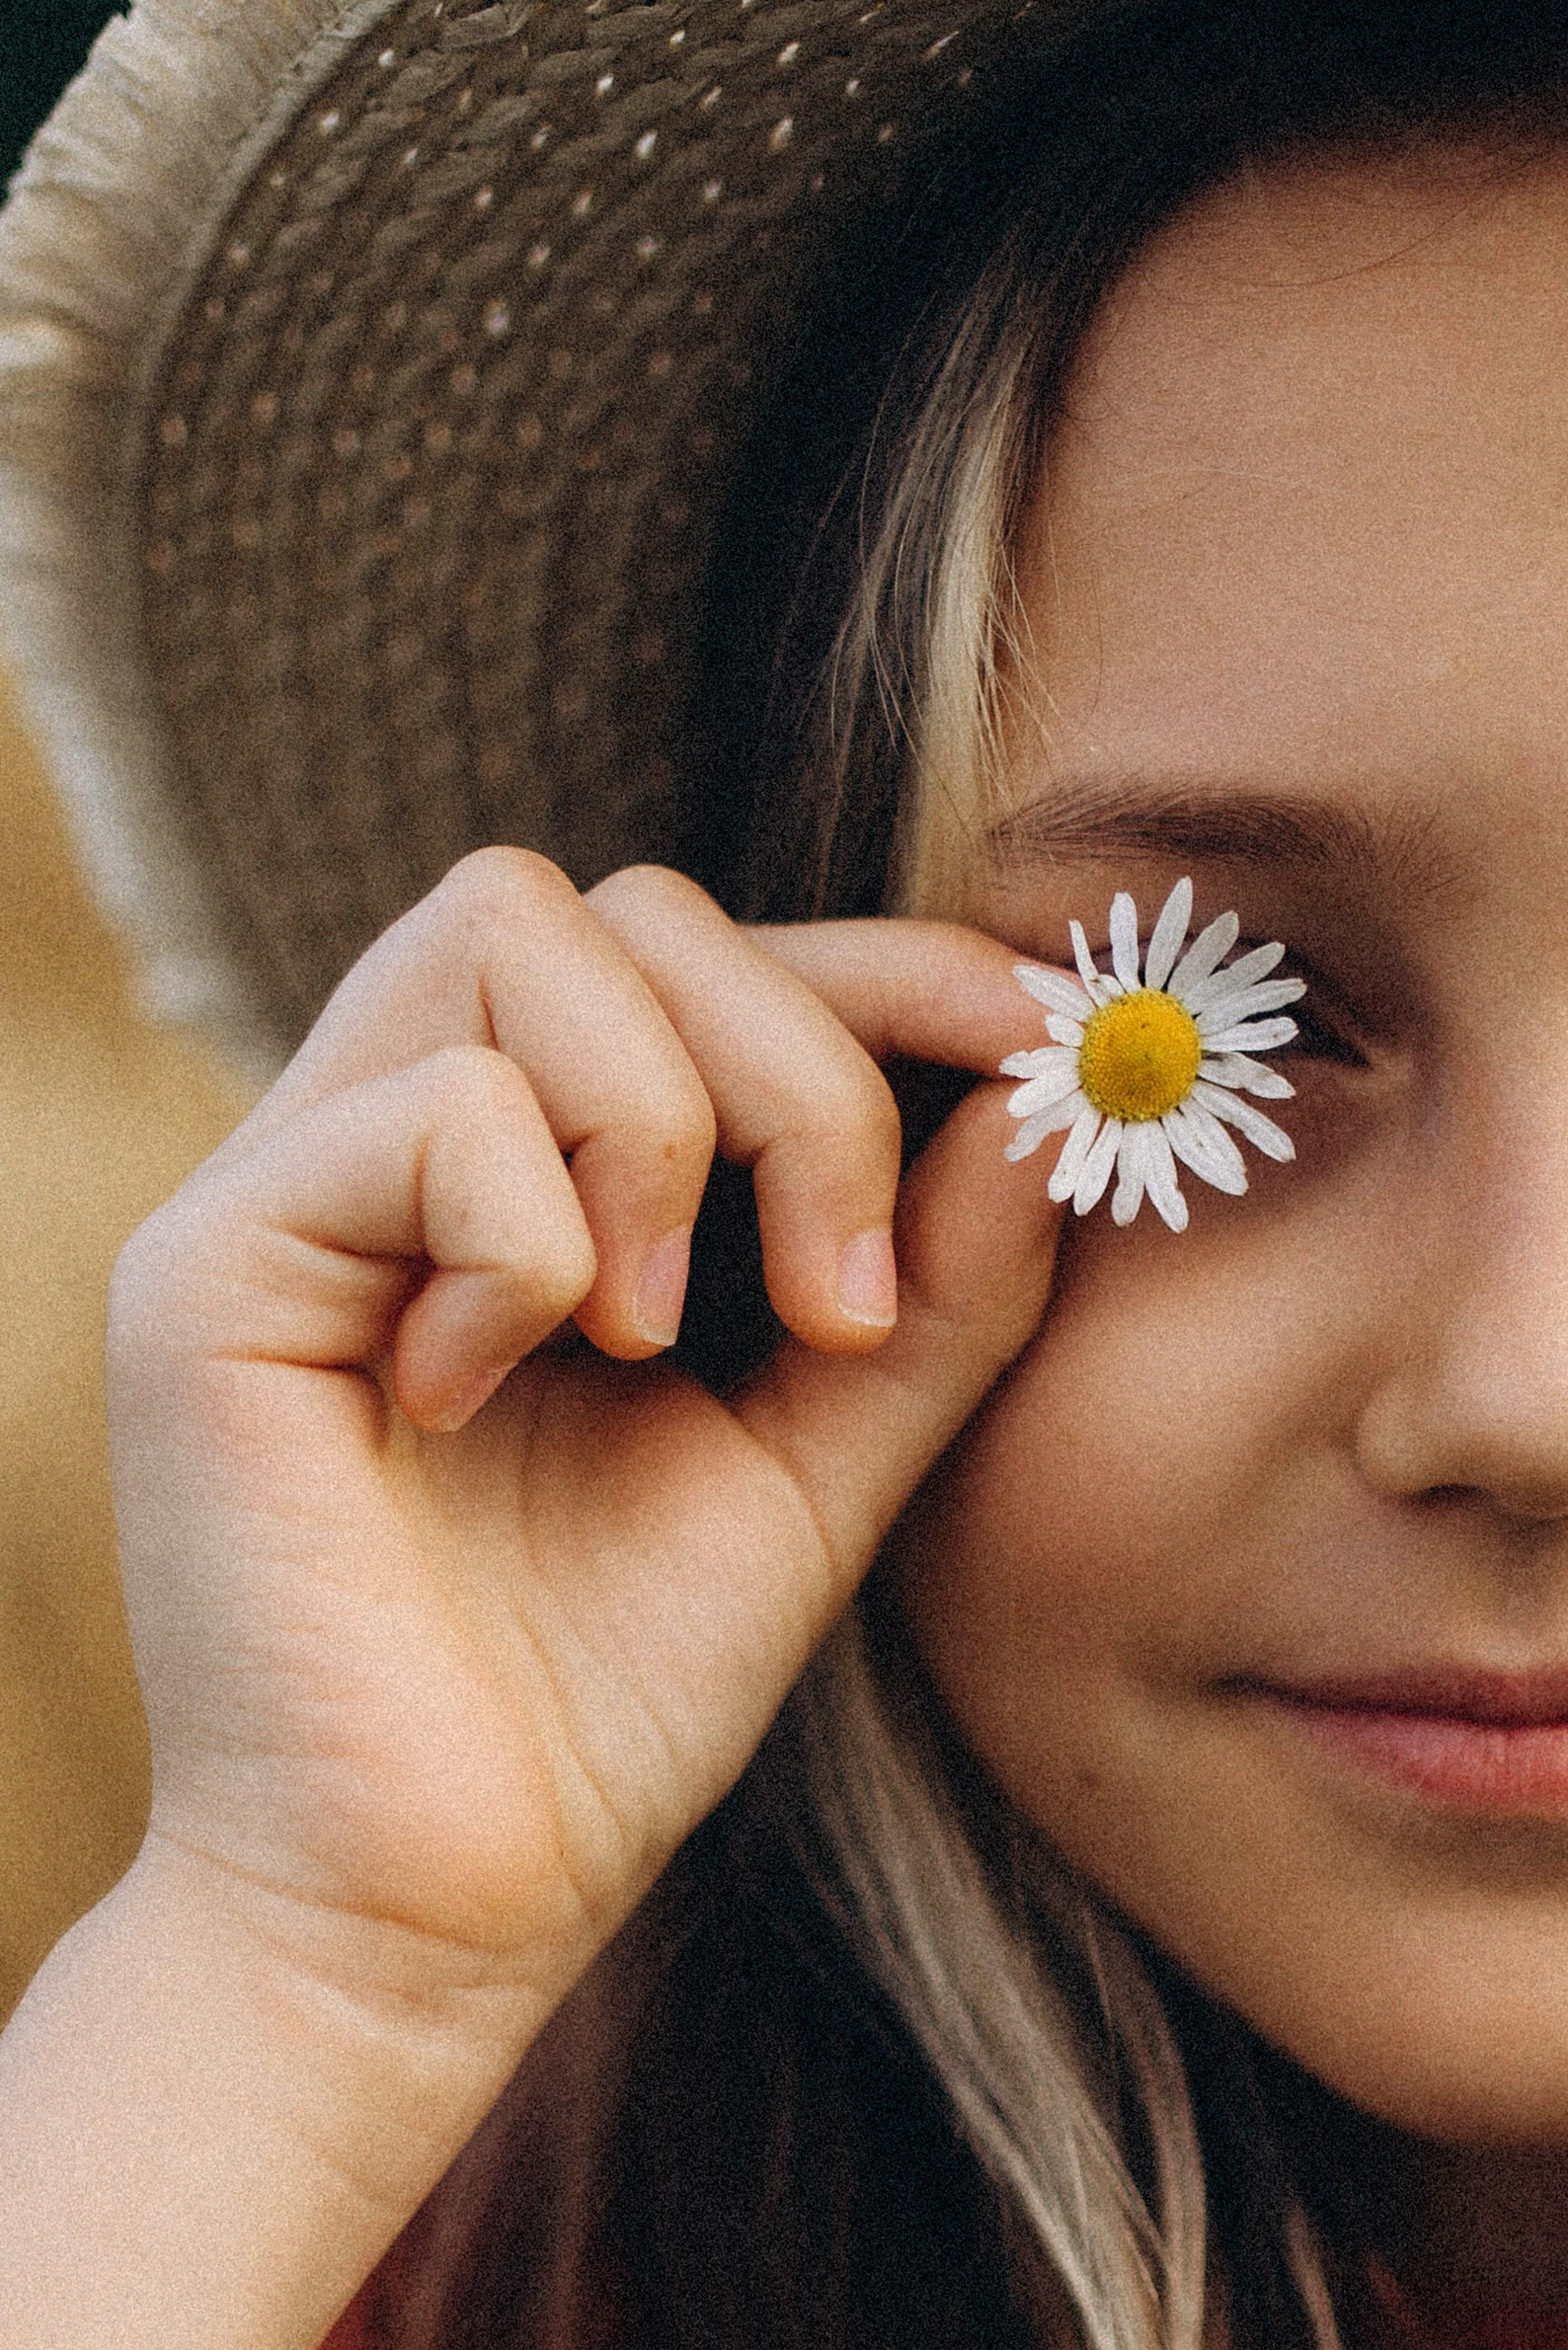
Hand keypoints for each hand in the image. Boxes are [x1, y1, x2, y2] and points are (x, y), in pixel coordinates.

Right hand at [107, 852, 1066, 2048]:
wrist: (432, 1903)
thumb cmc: (613, 1687)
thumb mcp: (827, 1456)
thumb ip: (941, 1275)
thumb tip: (1042, 1085)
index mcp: (541, 1160)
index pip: (703, 946)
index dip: (882, 963)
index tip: (1035, 1048)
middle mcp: (404, 1126)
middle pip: (624, 907)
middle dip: (795, 1071)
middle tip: (833, 1306)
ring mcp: (296, 1175)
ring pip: (515, 933)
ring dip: (658, 1131)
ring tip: (652, 1340)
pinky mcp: (209, 1258)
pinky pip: (431, 1109)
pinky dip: (530, 1246)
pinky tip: (483, 1395)